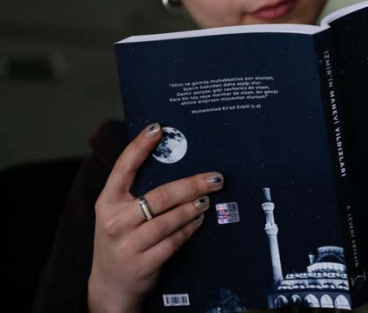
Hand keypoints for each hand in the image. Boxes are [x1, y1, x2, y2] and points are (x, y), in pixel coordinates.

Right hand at [88, 123, 223, 312]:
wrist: (110, 284)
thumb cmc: (122, 238)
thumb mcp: (119, 213)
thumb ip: (137, 192)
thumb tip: (175, 162)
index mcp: (108, 201)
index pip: (123, 168)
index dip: (140, 146)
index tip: (158, 128)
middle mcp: (115, 221)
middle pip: (159, 196)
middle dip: (191, 184)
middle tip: (214, 177)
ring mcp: (127, 244)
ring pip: (168, 220)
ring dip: (192, 208)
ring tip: (207, 200)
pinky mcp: (142, 263)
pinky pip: (173, 241)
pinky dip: (189, 229)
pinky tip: (198, 221)